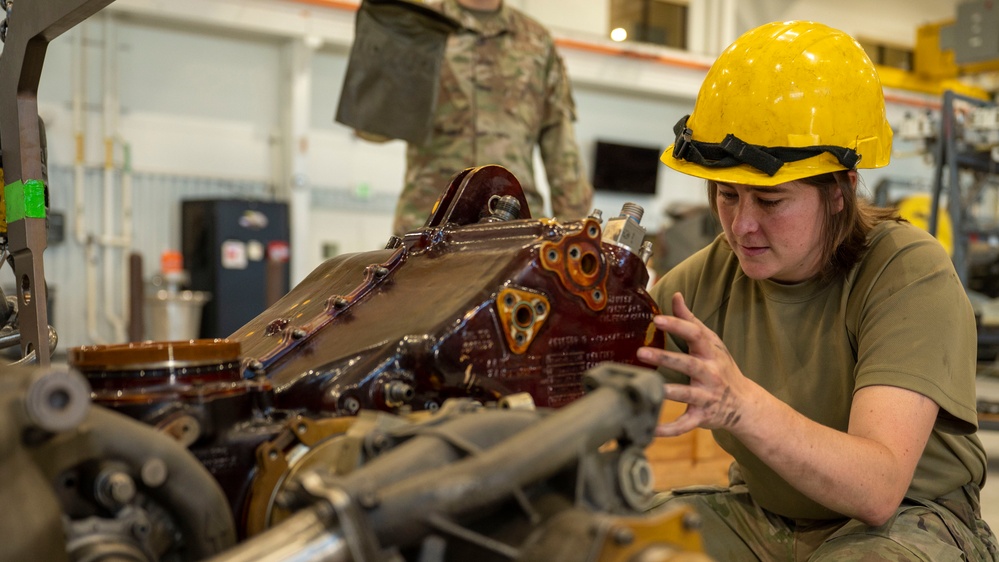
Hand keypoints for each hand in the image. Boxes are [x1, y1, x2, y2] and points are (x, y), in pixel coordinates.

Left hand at [637, 292, 754, 436]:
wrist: (744, 404)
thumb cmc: (721, 367)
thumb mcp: (711, 343)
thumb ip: (691, 320)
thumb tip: (675, 295)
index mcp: (710, 353)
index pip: (695, 335)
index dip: (677, 326)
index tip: (657, 319)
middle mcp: (710, 374)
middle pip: (688, 364)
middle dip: (665, 358)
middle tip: (640, 352)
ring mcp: (706, 396)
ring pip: (686, 394)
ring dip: (666, 391)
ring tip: (646, 386)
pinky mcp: (702, 416)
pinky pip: (684, 424)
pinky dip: (668, 429)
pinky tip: (649, 428)